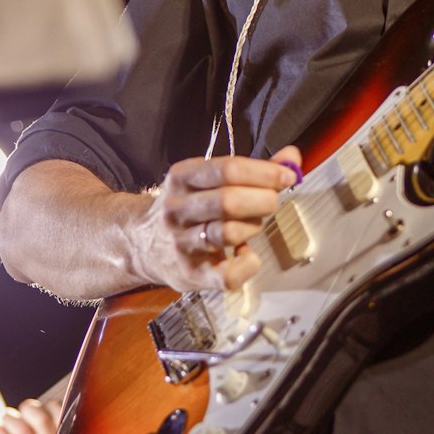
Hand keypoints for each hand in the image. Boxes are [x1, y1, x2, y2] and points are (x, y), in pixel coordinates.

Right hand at [134, 146, 300, 290]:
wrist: (142, 244)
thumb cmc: (188, 208)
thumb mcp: (209, 180)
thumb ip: (253, 169)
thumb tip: (291, 158)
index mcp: (182, 177)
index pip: (227, 169)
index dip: (264, 172)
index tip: (285, 176)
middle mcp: (177, 209)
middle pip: (228, 201)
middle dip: (263, 200)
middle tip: (271, 201)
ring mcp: (180, 243)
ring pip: (229, 233)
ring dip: (253, 227)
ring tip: (251, 225)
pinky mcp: (189, 274)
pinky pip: (227, 275)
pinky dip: (248, 264)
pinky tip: (246, 254)